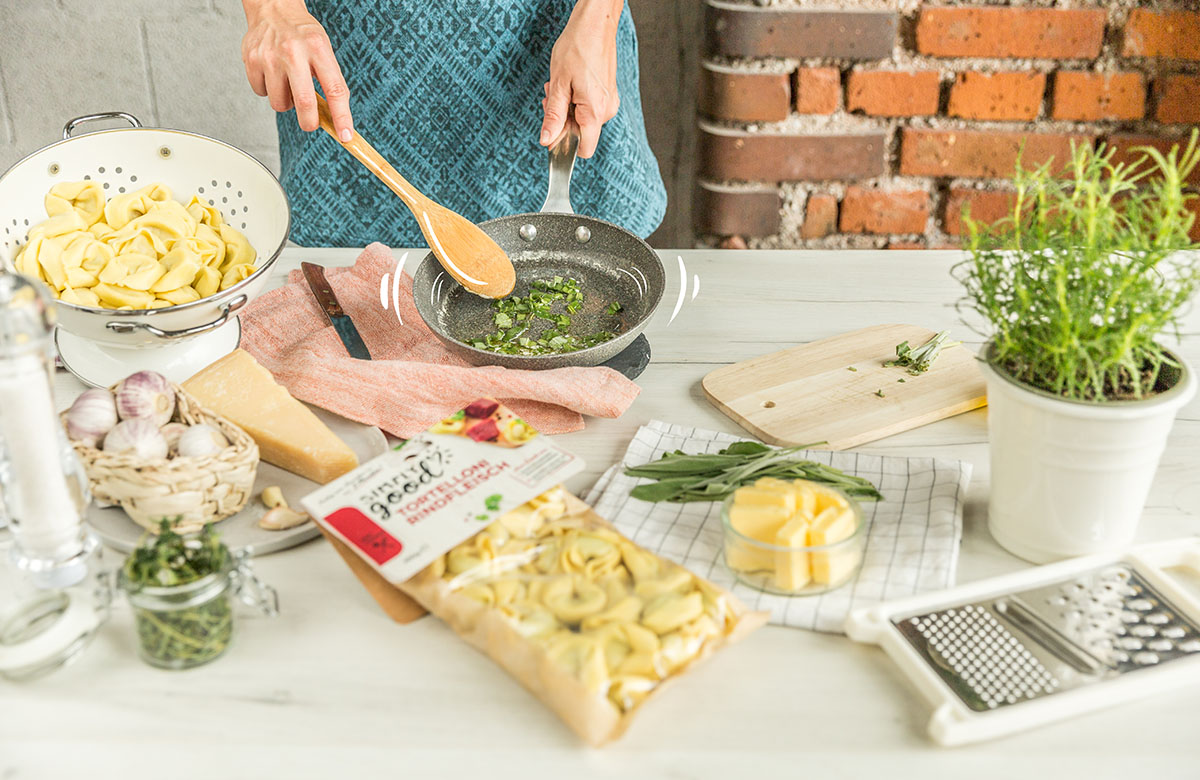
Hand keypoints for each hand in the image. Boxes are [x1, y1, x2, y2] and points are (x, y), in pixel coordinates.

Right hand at [241, 0, 352, 139]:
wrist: (273, 9)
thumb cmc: (302, 34)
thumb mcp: (324, 50)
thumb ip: (331, 81)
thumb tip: (336, 118)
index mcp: (318, 48)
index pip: (335, 89)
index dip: (341, 117)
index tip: (345, 135)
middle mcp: (293, 51)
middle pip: (305, 103)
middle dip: (310, 122)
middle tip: (311, 123)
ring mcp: (270, 56)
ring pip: (280, 103)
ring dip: (286, 102)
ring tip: (289, 84)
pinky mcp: (252, 60)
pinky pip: (261, 93)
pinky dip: (269, 90)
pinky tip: (273, 75)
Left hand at [541, 0, 622, 158]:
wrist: (595, 24)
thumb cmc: (578, 47)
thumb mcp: (558, 84)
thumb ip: (554, 116)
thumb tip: (547, 140)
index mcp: (595, 112)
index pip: (584, 150)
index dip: (565, 145)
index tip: (552, 130)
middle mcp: (606, 110)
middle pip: (580, 132)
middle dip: (561, 119)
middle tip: (552, 97)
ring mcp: (609, 102)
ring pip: (582, 119)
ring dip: (567, 107)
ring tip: (561, 85)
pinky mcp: (607, 94)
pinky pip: (588, 107)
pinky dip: (575, 100)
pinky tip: (570, 82)